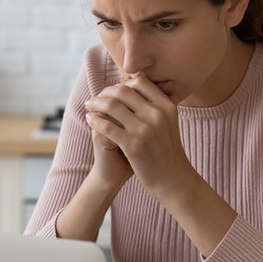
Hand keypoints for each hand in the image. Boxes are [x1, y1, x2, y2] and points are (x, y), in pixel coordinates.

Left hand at [84, 76, 191, 198]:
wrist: (173, 179)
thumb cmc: (167, 151)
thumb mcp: (168, 123)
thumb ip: (155, 106)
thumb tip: (135, 85)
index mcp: (166, 106)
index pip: (139, 82)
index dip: (122, 83)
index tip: (112, 91)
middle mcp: (157, 114)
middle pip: (123, 90)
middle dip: (104, 92)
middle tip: (95, 98)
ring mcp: (145, 129)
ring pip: (111, 106)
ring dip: (95, 104)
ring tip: (89, 107)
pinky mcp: (133, 145)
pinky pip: (106, 126)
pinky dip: (95, 121)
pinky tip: (90, 120)